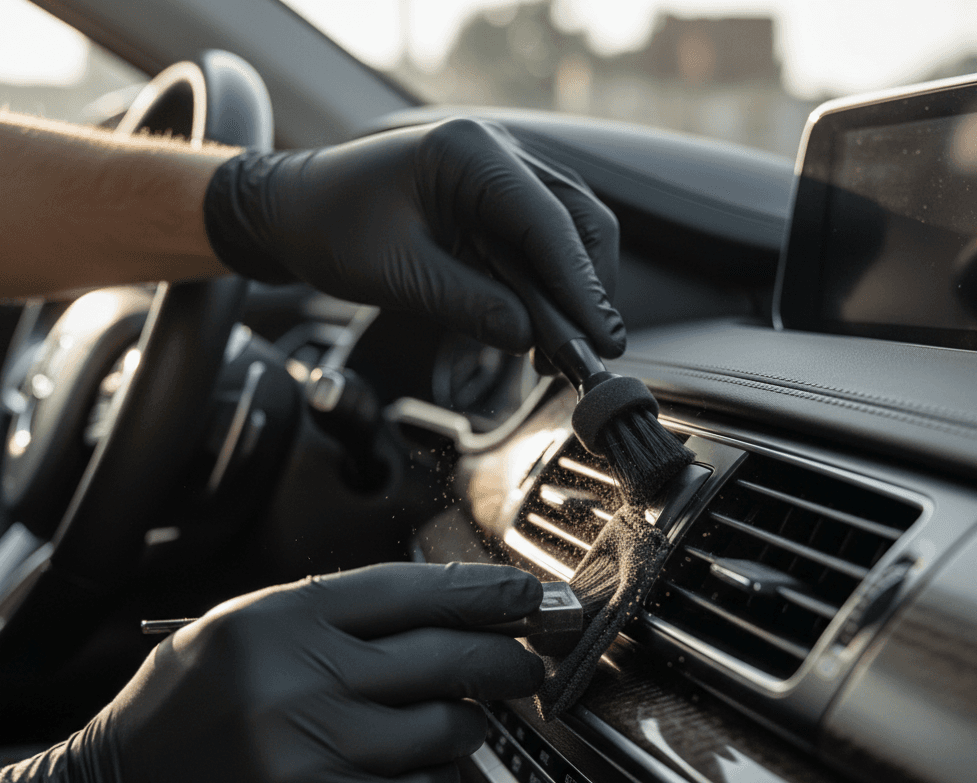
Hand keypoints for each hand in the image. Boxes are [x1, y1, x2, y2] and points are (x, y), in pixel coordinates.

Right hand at [0, 562, 542, 782]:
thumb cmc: (178, 720)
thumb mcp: (238, 635)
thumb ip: (331, 618)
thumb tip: (435, 613)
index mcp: (280, 620)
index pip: (412, 591)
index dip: (483, 591)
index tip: (527, 597)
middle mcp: (302, 680)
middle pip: (447, 655)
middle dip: (507, 657)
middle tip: (531, 661)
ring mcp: (317, 754)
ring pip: (448, 727)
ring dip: (465, 724)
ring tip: (451, 721)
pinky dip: (435, 778)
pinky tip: (414, 770)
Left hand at [203, 118, 624, 356]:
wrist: (293, 211)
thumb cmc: (330, 227)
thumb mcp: (396, 274)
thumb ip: (466, 303)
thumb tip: (527, 337)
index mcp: (469, 153)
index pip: (547, 221)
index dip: (580, 285)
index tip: (600, 336)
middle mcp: (495, 155)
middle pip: (575, 222)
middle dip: (587, 290)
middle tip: (590, 352)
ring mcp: (498, 178)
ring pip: (566, 236)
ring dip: (569, 294)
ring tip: (561, 353)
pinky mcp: (492, 207)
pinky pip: (538, 248)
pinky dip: (545, 290)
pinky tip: (539, 332)